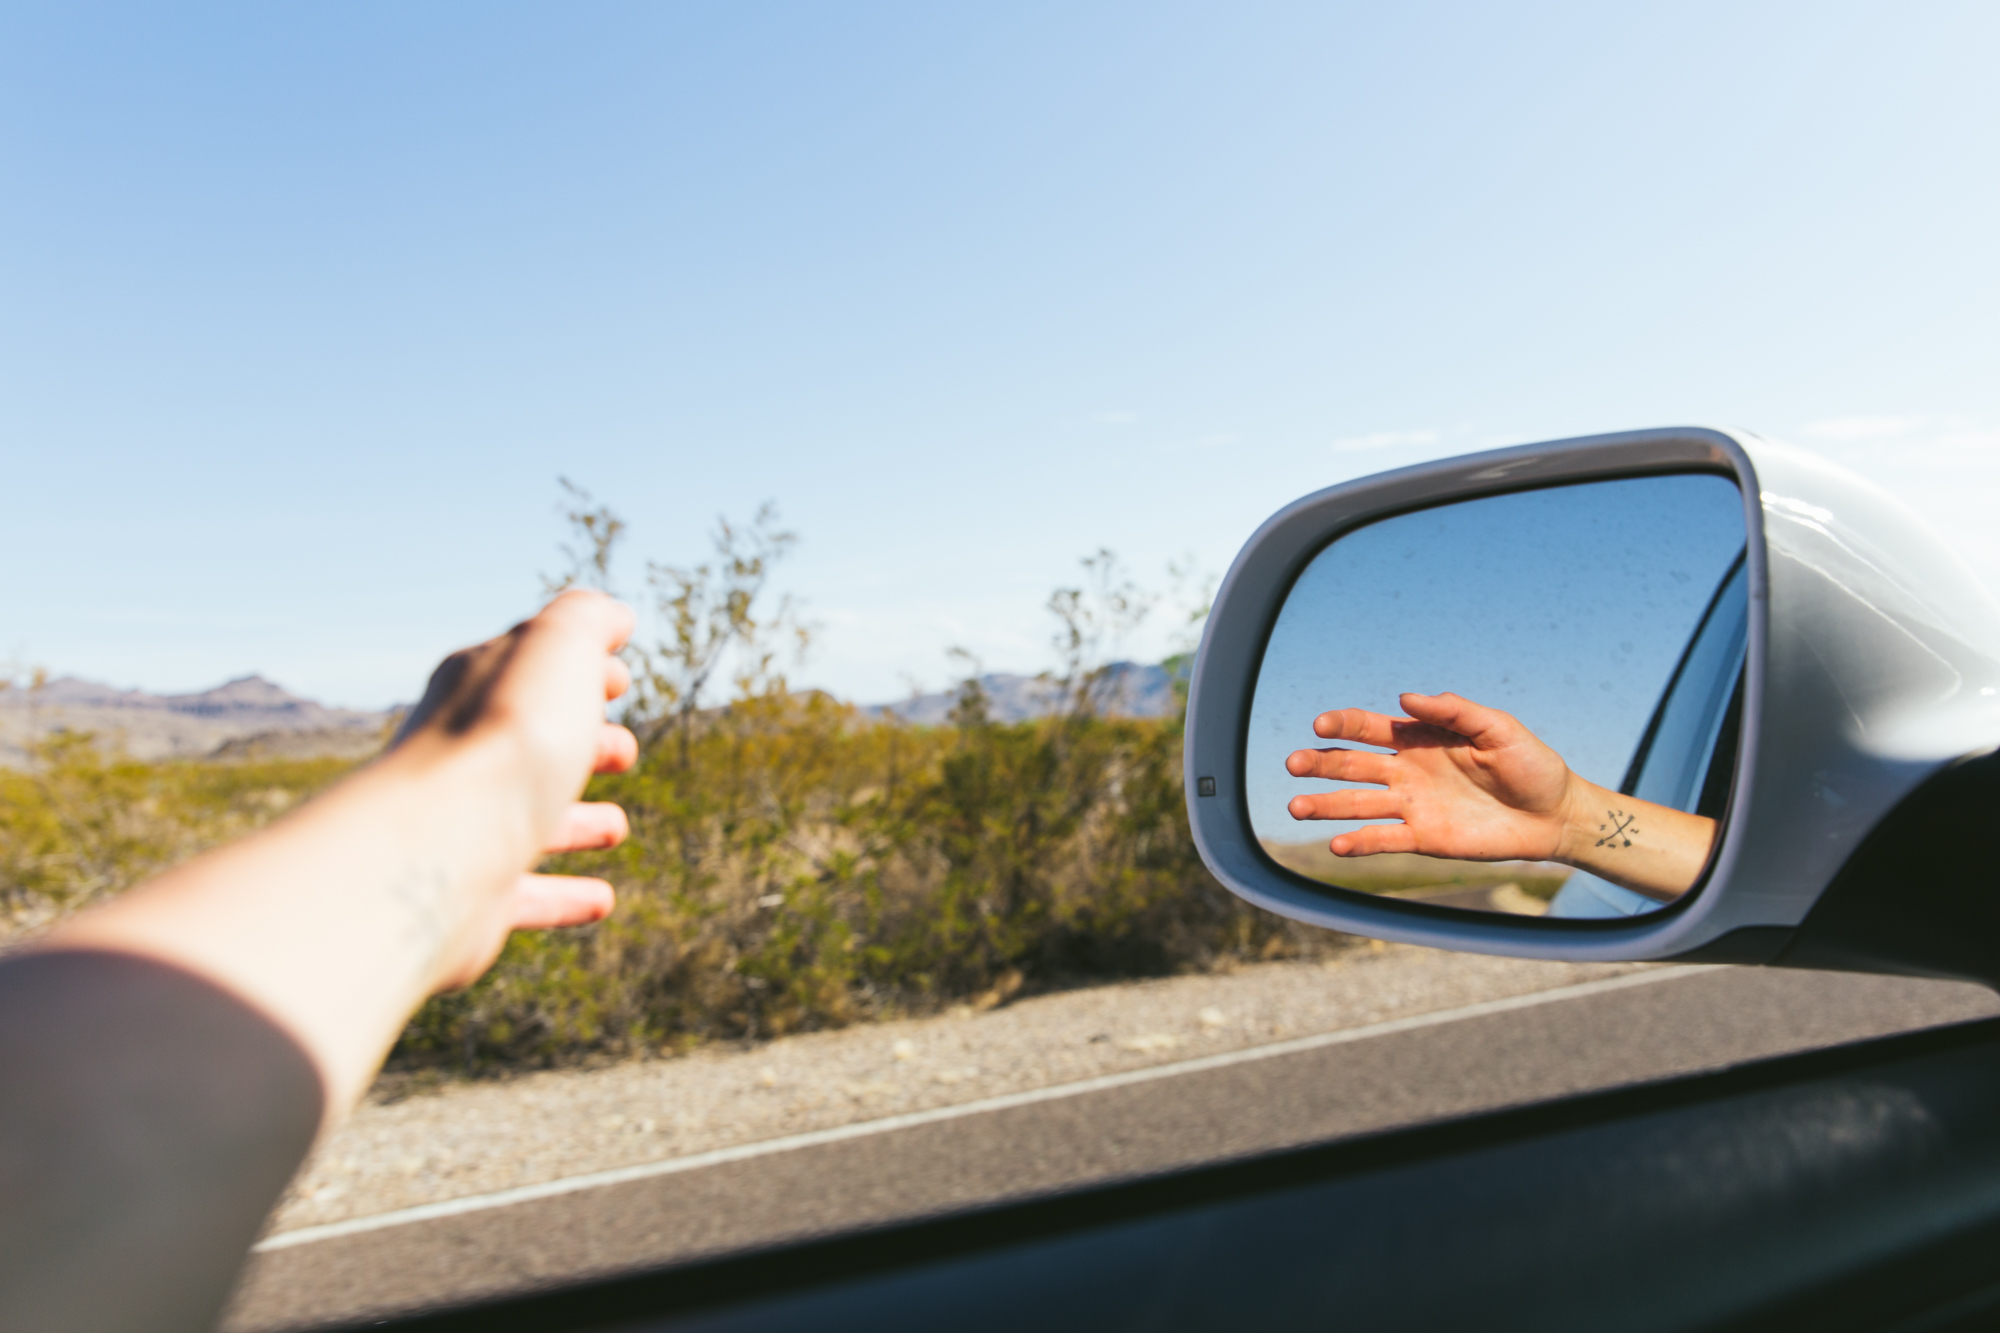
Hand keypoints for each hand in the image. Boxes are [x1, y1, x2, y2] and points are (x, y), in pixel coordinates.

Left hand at [387, 588, 639, 989]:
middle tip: (625, 750)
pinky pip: (523, 895)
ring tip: (617, 826)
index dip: (578, 667)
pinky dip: (563, 894)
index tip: (621, 679)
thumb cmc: (506, 738)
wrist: (442, 844)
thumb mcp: (556, 647)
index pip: (527, 667)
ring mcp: (463, 827)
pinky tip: (601, 899)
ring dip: (574, 820)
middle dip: (580, 741)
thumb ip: (585, 620)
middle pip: (524, 743)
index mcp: (475, 688)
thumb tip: (612, 615)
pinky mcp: (470, 896)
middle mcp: (460, 754)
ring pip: (522, 819)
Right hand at [1285, 692, 1576, 861]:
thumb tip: (1405, 698)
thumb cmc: (1530, 764)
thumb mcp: (1498, 728)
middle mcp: (1407, 772)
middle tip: (1292, 764)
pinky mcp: (1424, 838)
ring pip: (1357, 804)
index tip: (1320, 726)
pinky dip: (1359, 843)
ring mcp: (1412, 806)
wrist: (1553, 814)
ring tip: (1295, 807)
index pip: (1369, 729)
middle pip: (1352, 765)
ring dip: (1325, 806)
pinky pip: (1384, 840)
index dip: (1343, 725)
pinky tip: (1336, 846)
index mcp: (1420, 739)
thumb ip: (1454, 711)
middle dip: (1320, 764)